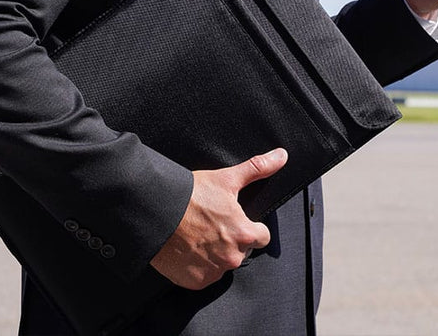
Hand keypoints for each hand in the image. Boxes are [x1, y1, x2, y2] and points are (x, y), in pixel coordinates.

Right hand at [149, 148, 287, 289]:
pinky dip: (199, 265)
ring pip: (223, 264)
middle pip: (242, 251)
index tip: (236, 220)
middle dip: (231, 240)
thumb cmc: (190, 195)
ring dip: (215, 254)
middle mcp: (232, 257)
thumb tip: (281, 156)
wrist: (156, 213)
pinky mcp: (196, 281)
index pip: (262, 237)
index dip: (250, 227)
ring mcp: (213, 271)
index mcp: (244, 234)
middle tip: (212, 225)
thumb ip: (258, 168)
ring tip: (198, 235)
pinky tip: (189, 248)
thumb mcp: (226, 179)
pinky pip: (205, 275)